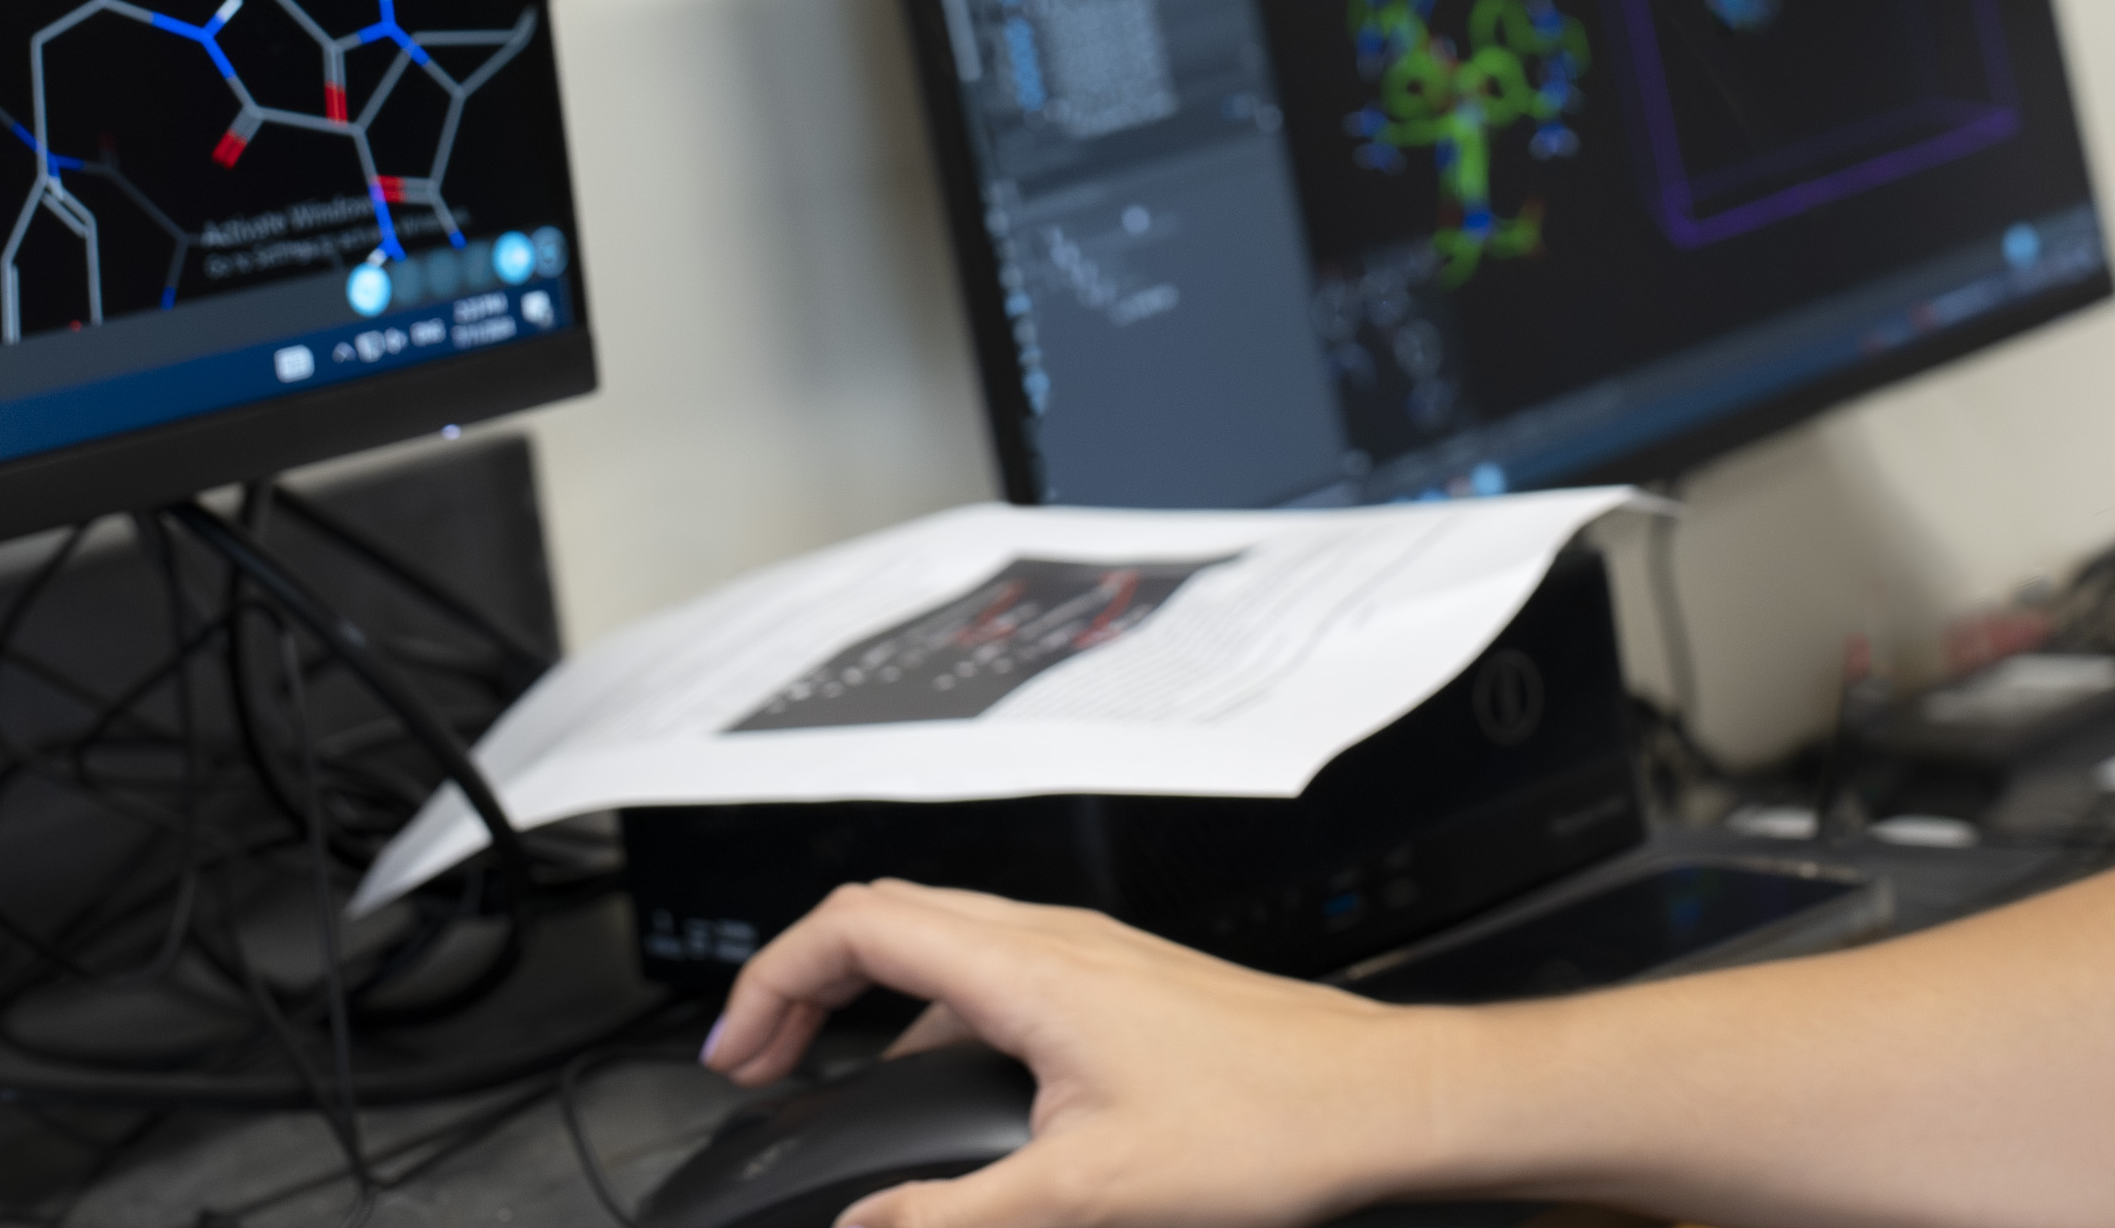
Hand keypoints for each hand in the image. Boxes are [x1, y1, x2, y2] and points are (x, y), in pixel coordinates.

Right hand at [699, 881, 1464, 1227]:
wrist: (1378, 1099)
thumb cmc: (1266, 1126)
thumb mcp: (1088, 1197)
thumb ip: (955, 1218)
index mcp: (1028, 969)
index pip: (857, 927)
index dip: (773, 980)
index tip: (735, 1053)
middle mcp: (1053, 939)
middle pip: (886, 917)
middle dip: (804, 983)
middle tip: (759, 1061)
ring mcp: (1090, 955)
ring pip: (940, 940)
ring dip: (868, 999)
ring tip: (831, 1078)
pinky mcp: (1119, 984)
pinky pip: (993, 970)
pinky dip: (932, 1015)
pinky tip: (944, 1095)